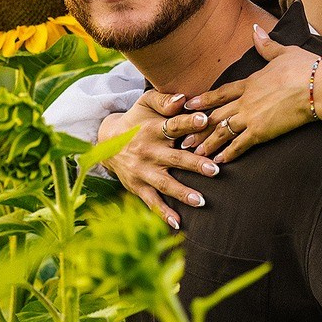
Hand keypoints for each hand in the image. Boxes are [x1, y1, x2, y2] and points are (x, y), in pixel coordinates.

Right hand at [97, 88, 221, 229]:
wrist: (107, 142)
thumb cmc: (137, 120)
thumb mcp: (146, 103)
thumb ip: (165, 100)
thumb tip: (184, 98)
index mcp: (152, 129)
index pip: (173, 125)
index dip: (188, 123)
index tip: (205, 120)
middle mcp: (147, 151)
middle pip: (173, 158)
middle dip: (194, 164)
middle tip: (214, 169)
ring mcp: (142, 171)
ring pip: (164, 183)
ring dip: (182, 193)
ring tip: (201, 200)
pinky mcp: (137, 186)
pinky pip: (151, 202)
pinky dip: (163, 213)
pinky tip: (177, 223)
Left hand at [185, 26, 321, 162]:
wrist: (318, 86)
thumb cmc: (305, 68)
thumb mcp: (283, 52)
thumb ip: (266, 45)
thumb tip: (255, 29)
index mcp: (250, 82)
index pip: (221, 93)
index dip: (203, 100)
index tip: (188, 105)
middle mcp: (245, 100)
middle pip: (216, 115)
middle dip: (197, 126)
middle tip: (181, 136)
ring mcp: (251, 116)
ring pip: (223, 131)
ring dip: (207, 143)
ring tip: (194, 153)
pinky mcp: (262, 132)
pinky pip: (240, 145)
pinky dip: (228, 153)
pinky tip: (219, 161)